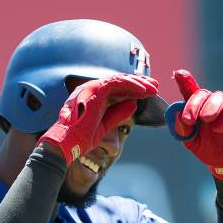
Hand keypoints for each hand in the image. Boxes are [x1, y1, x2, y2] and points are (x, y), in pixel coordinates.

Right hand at [37, 73, 158, 164]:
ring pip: (120, 80)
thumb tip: (133, 105)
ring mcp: (93, 87)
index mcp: (93, 97)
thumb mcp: (104, 126)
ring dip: (139, 84)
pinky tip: (143, 91)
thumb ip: (117, 114)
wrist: (67, 143)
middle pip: (120, 82)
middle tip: (155, 86)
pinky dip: (132, 86)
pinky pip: (117, 83)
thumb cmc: (81, 138)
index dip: (133, 90)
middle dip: (139, 84)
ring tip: (153, 88)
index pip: (117, 89)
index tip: (148, 93)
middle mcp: (92, 89)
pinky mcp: (95, 90)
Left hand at [164, 70, 222, 180]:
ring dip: (210, 107)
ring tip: (206, 120)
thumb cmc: (207, 148)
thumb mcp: (191, 142)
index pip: (190, 91)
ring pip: (219, 97)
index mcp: (196, 108)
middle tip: (189, 119)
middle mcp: (211, 104)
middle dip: (194, 104)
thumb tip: (177, 116)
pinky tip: (218, 128)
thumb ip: (183, 130)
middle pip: (203, 93)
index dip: (185, 81)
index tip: (179, 74)